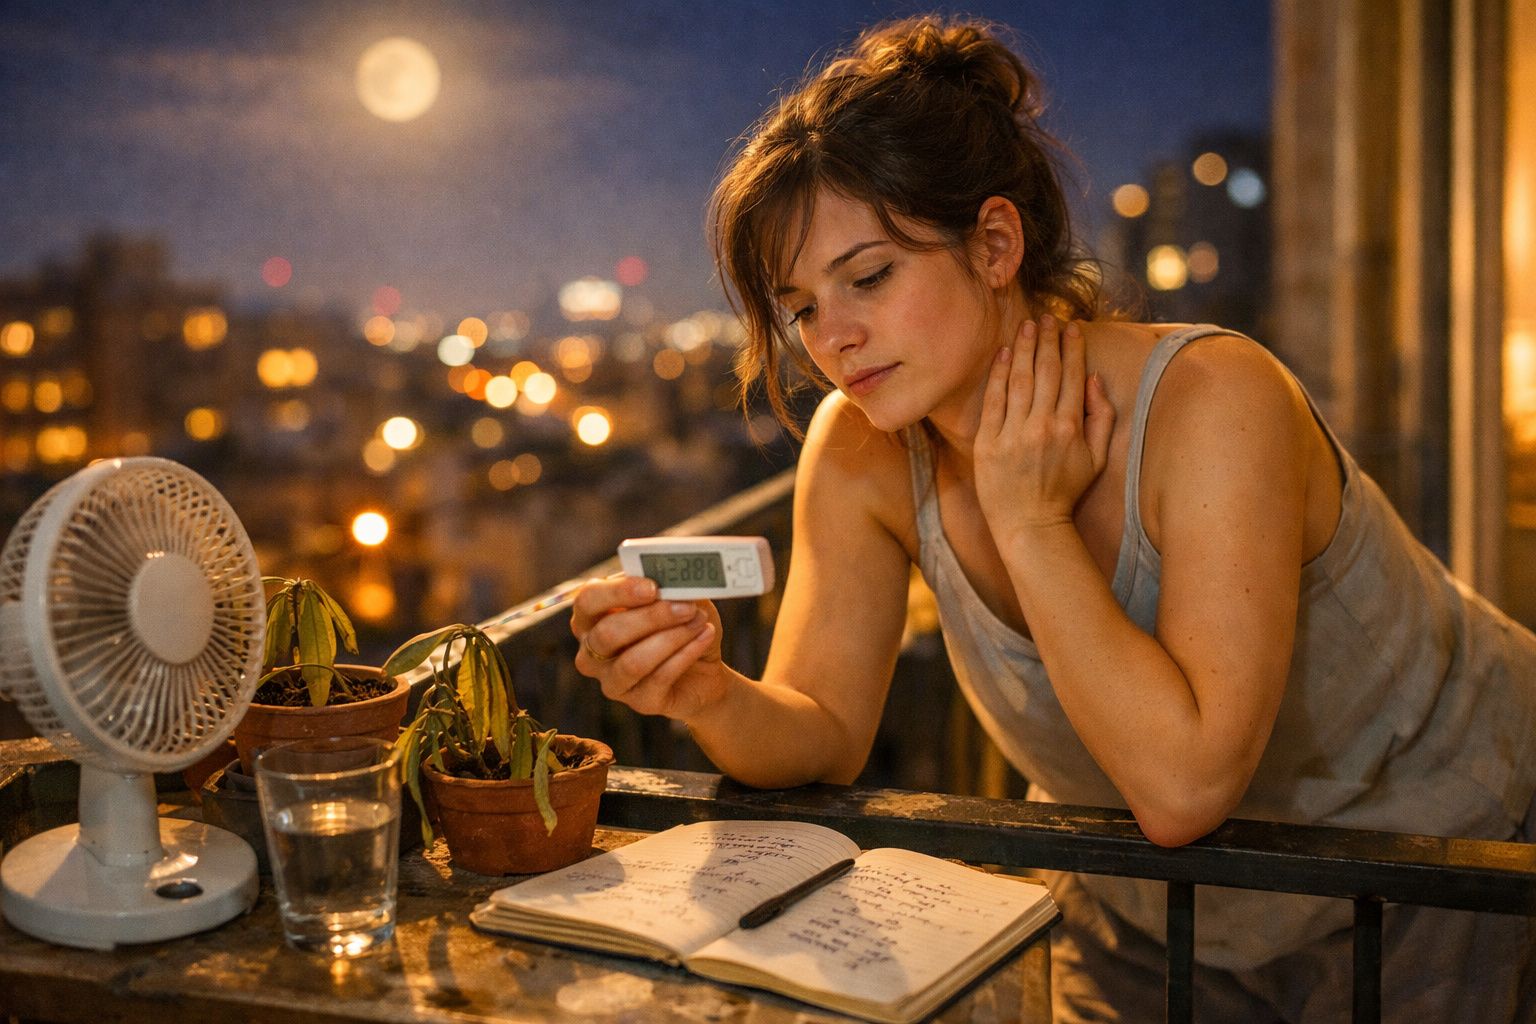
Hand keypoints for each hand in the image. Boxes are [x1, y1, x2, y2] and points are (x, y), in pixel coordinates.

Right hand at [570, 575, 726, 718]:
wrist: (704, 671)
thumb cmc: (681, 625)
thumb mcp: (679, 598)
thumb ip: (671, 586)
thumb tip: (674, 579)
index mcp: (592, 618)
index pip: (588, 600)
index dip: (617, 592)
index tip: (652, 586)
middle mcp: (593, 652)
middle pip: (608, 633)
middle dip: (652, 617)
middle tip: (686, 606)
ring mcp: (613, 681)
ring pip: (633, 661)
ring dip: (672, 637)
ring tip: (699, 621)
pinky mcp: (639, 702)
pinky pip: (659, 678)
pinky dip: (686, 654)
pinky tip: (704, 637)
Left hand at [973, 316, 1115, 543]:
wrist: (1030, 524)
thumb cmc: (1065, 490)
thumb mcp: (1096, 457)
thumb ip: (1102, 416)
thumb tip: (1095, 379)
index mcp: (1071, 427)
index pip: (1072, 376)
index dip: (1071, 347)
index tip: (1070, 326)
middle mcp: (1043, 426)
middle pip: (1046, 371)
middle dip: (1048, 339)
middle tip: (1047, 317)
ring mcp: (1013, 433)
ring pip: (1019, 379)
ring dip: (1024, 348)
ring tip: (1027, 326)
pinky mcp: (988, 442)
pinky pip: (993, 400)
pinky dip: (997, 373)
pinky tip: (1002, 353)